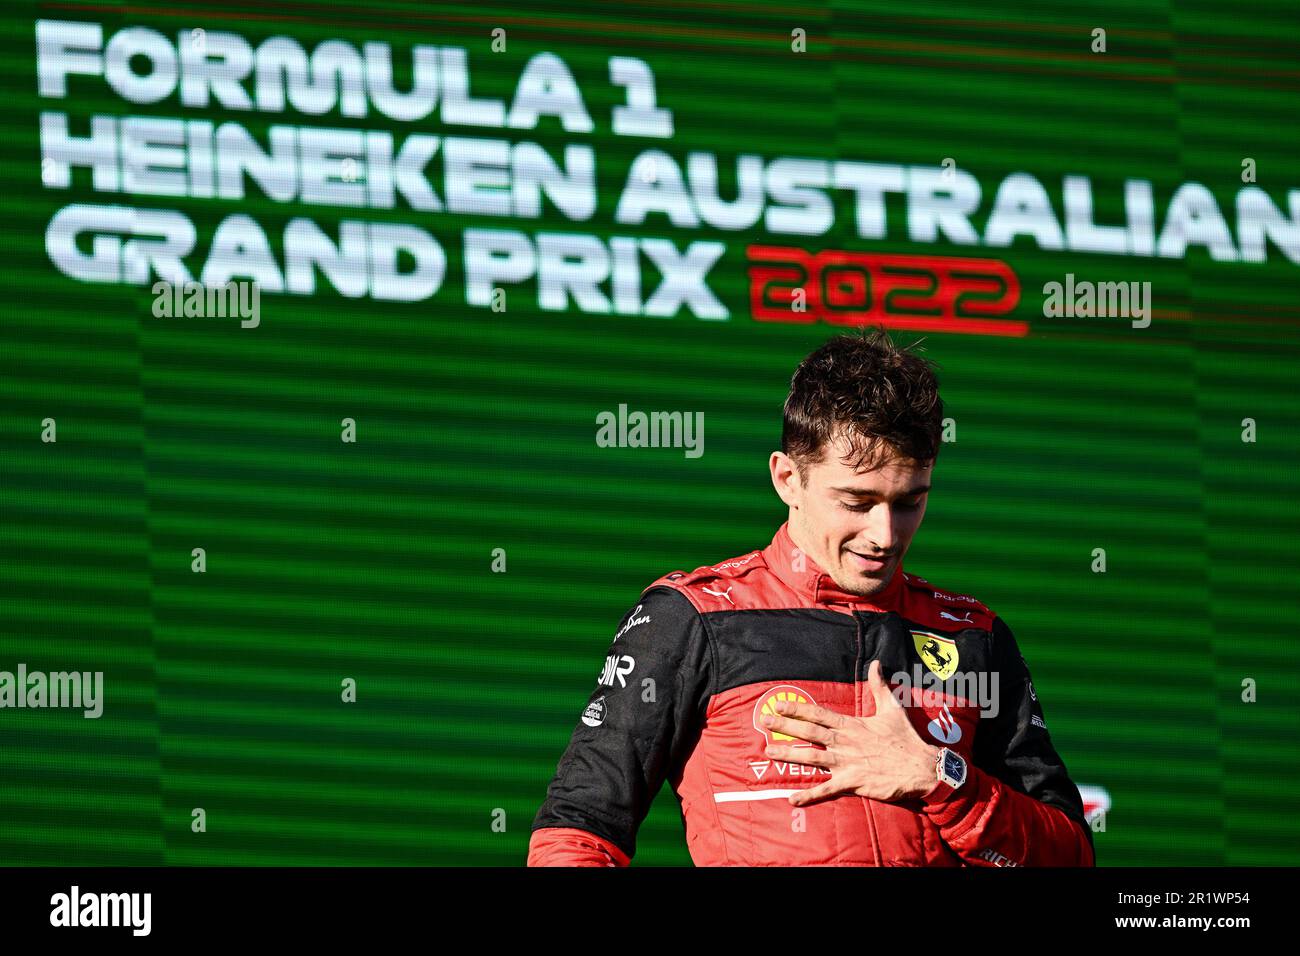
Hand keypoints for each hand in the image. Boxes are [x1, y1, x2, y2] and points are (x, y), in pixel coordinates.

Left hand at [761, 659, 939, 805]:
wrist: (922, 768)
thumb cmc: (906, 739)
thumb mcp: (892, 708)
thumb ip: (879, 686)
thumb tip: (876, 663)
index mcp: (852, 725)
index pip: (819, 714)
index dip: (797, 709)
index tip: (779, 704)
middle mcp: (845, 742)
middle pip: (809, 732)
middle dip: (785, 726)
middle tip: (765, 721)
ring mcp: (847, 762)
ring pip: (812, 758)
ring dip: (789, 754)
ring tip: (769, 751)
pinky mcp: (853, 782)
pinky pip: (827, 790)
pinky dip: (809, 795)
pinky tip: (792, 799)